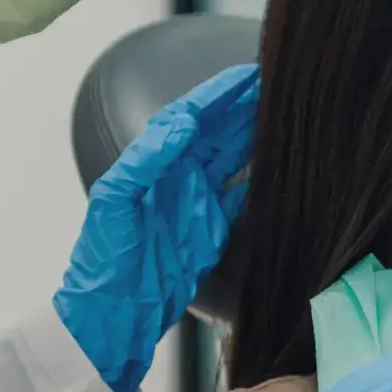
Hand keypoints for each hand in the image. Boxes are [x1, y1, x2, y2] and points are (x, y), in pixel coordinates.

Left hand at [55, 64, 257, 391]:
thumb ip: (146, 159)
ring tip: (287, 113)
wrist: (114, 316)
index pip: (192, 118)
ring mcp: (198, 204)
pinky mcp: (213, 231)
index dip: (219, 95)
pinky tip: (281, 164)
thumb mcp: (114, 203)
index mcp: (154, 165)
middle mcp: (178, 178)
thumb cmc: (104, 260)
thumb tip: (182, 124)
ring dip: (257, 135)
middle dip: (246, 106)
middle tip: (281, 85)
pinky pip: (242, 196)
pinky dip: (261, 178)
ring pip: (234, 158)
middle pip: (219, 132)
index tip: (248, 75)